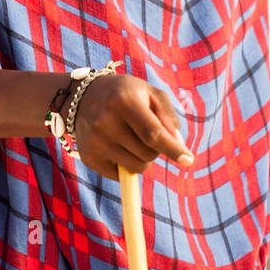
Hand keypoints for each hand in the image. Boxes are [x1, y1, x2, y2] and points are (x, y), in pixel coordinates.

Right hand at [68, 74, 194, 179]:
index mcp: (124, 101)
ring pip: (136, 168)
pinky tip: (117, 146)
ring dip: (142, 158)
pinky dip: (126, 165)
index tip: (188, 160)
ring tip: (131, 139)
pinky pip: (120, 175)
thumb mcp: (150, 94)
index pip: (153, 134)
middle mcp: (106, 122)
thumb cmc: (125, 94)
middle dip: (156, 149)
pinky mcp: (88, 157)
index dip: (172, 149)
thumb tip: (178, 146)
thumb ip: (168, 117)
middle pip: (148, 154)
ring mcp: (95, 141)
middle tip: (145, 133)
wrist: (81, 97)